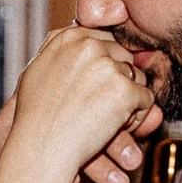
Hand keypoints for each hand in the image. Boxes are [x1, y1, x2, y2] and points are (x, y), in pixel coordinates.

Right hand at [2, 27, 157, 182]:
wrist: (39, 148)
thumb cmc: (35, 118)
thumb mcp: (38, 71)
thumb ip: (62, 52)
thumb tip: (82, 34)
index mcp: (69, 37)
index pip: (106, 40)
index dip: (106, 66)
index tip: (95, 88)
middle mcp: (89, 45)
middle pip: (124, 58)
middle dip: (119, 83)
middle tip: (103, 107)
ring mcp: (107, 67)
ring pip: (138, 78)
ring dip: (129, 100)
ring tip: (107, 119)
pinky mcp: (124, 90)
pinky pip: (146, 100)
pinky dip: (136, 118)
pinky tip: (113, 128)